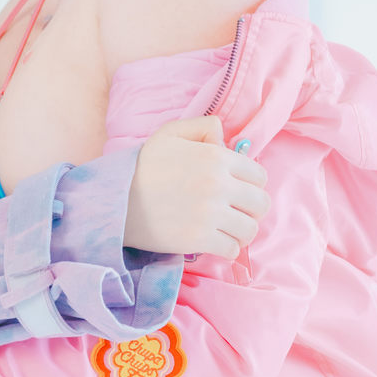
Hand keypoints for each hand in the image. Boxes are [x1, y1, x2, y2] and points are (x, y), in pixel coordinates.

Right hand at [123, 115, 267, 259]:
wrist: (115, 200)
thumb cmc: (143, 166)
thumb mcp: (170, 133)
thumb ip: (202, 127)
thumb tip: (224, 136)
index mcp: (216, 157)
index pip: (259, 176)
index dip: (251, 185)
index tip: (238, 192)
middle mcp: (219, 185)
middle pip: (261, 204)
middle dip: (251, 210)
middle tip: (237, 213)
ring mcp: (210, 214)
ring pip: (250, 229)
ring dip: (242, 231)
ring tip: (229, 230)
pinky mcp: (199, 239)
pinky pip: (232, 249)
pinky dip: (227, 249)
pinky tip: (216, 243)